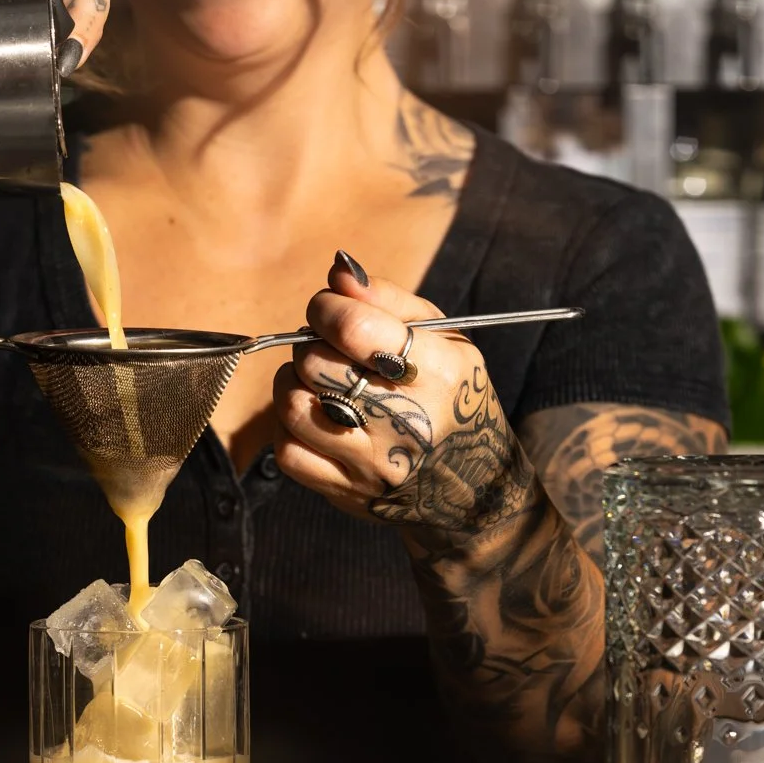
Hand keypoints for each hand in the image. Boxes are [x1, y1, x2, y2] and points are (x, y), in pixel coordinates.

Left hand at [273, 253, 538, 545]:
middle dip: (311, 344)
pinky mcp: (348, 492)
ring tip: (316, 379)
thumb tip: (338, 271)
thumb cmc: (452, 396)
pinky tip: (312, 415)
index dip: (326, 307)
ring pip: (293, 407)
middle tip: (327, 347)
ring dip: (293, 382)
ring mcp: (374, 462)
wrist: (476, 487)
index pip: (353, 327)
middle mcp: (407, 421)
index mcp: (438, 372)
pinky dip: (288, 426)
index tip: (328, 309)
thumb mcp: (444, 339)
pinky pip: (288, 451)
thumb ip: (388, 299)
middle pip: (317, 364)